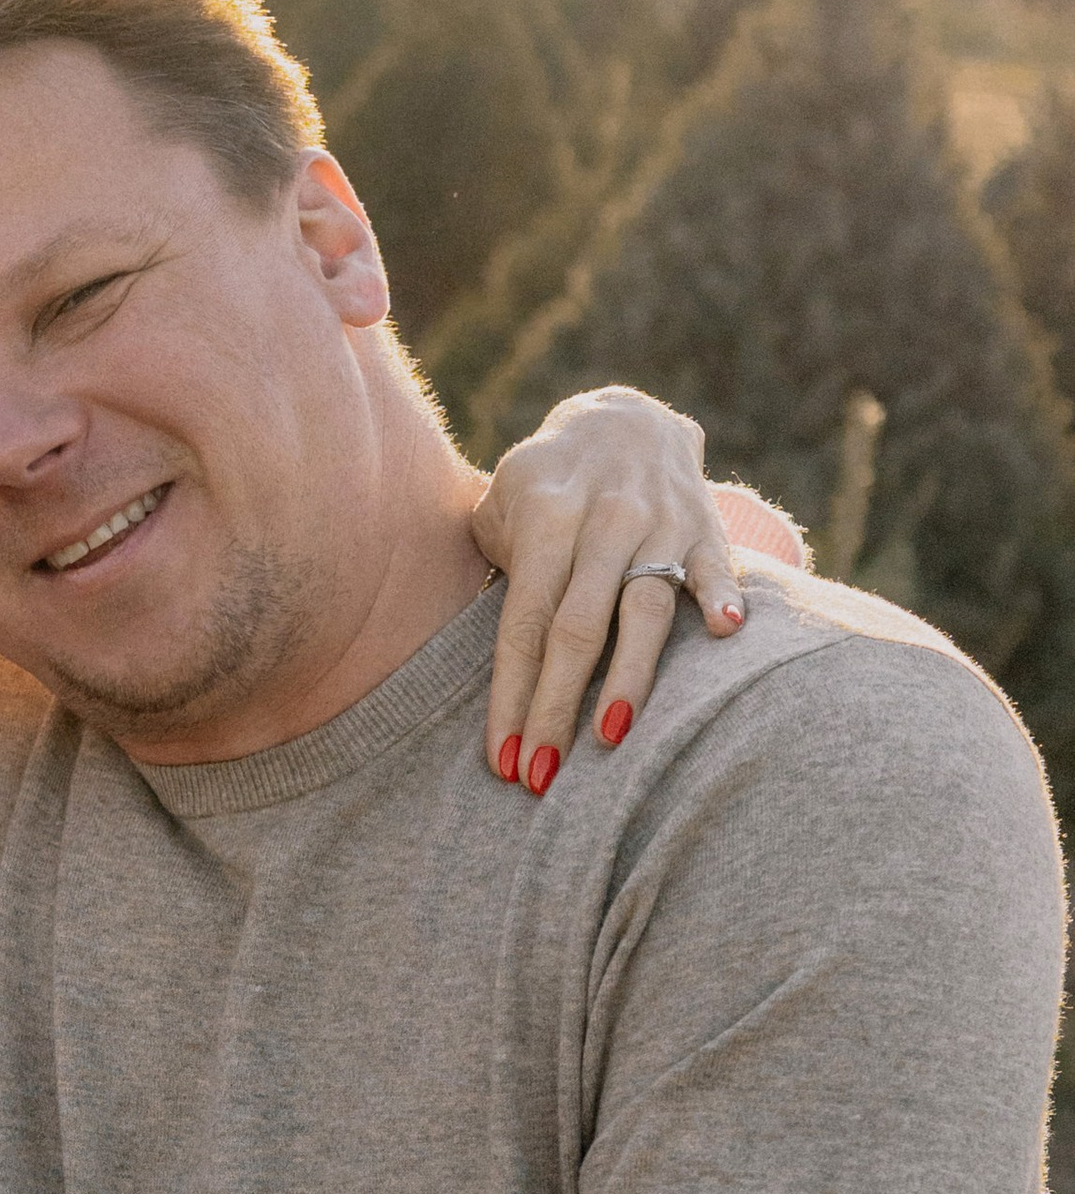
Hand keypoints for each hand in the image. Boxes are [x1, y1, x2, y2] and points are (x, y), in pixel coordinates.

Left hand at [473, 387, 748, 792]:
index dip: (511, 694)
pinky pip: (714, 565)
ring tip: (611, 738)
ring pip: (643, 610)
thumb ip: (487, 562)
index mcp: (543, 520)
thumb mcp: (500, 501)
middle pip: (576, 630)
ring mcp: (658, 524)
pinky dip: (722, 595)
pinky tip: (726, 631)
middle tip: (541, 776)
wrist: (625, 416)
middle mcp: (601, 522)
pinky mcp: (705, 527)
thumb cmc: (546, 485)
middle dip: (555, 707)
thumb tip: (467, 645)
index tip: (503, 759)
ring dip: (629, 678)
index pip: (523, 623)